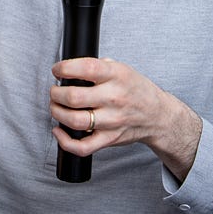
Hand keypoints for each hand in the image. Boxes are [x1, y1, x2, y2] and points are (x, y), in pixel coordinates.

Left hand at [50, 57, 201, 181]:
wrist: (157, 115)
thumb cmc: (136, 89)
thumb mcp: (122, 68)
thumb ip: (98, 66)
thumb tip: (70, 68)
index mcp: (116, 75)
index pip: (86, 68)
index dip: (64, 68)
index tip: (57, 70)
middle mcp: (113, 98)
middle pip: (74, 97)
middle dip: (56, 93)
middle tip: (55, 90)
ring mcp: (111, 121)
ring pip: (74, 121)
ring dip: (57, 112)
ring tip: (56, 106)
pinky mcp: (109, 139)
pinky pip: (83, 147)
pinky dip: (65, 141)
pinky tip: (59, 131)